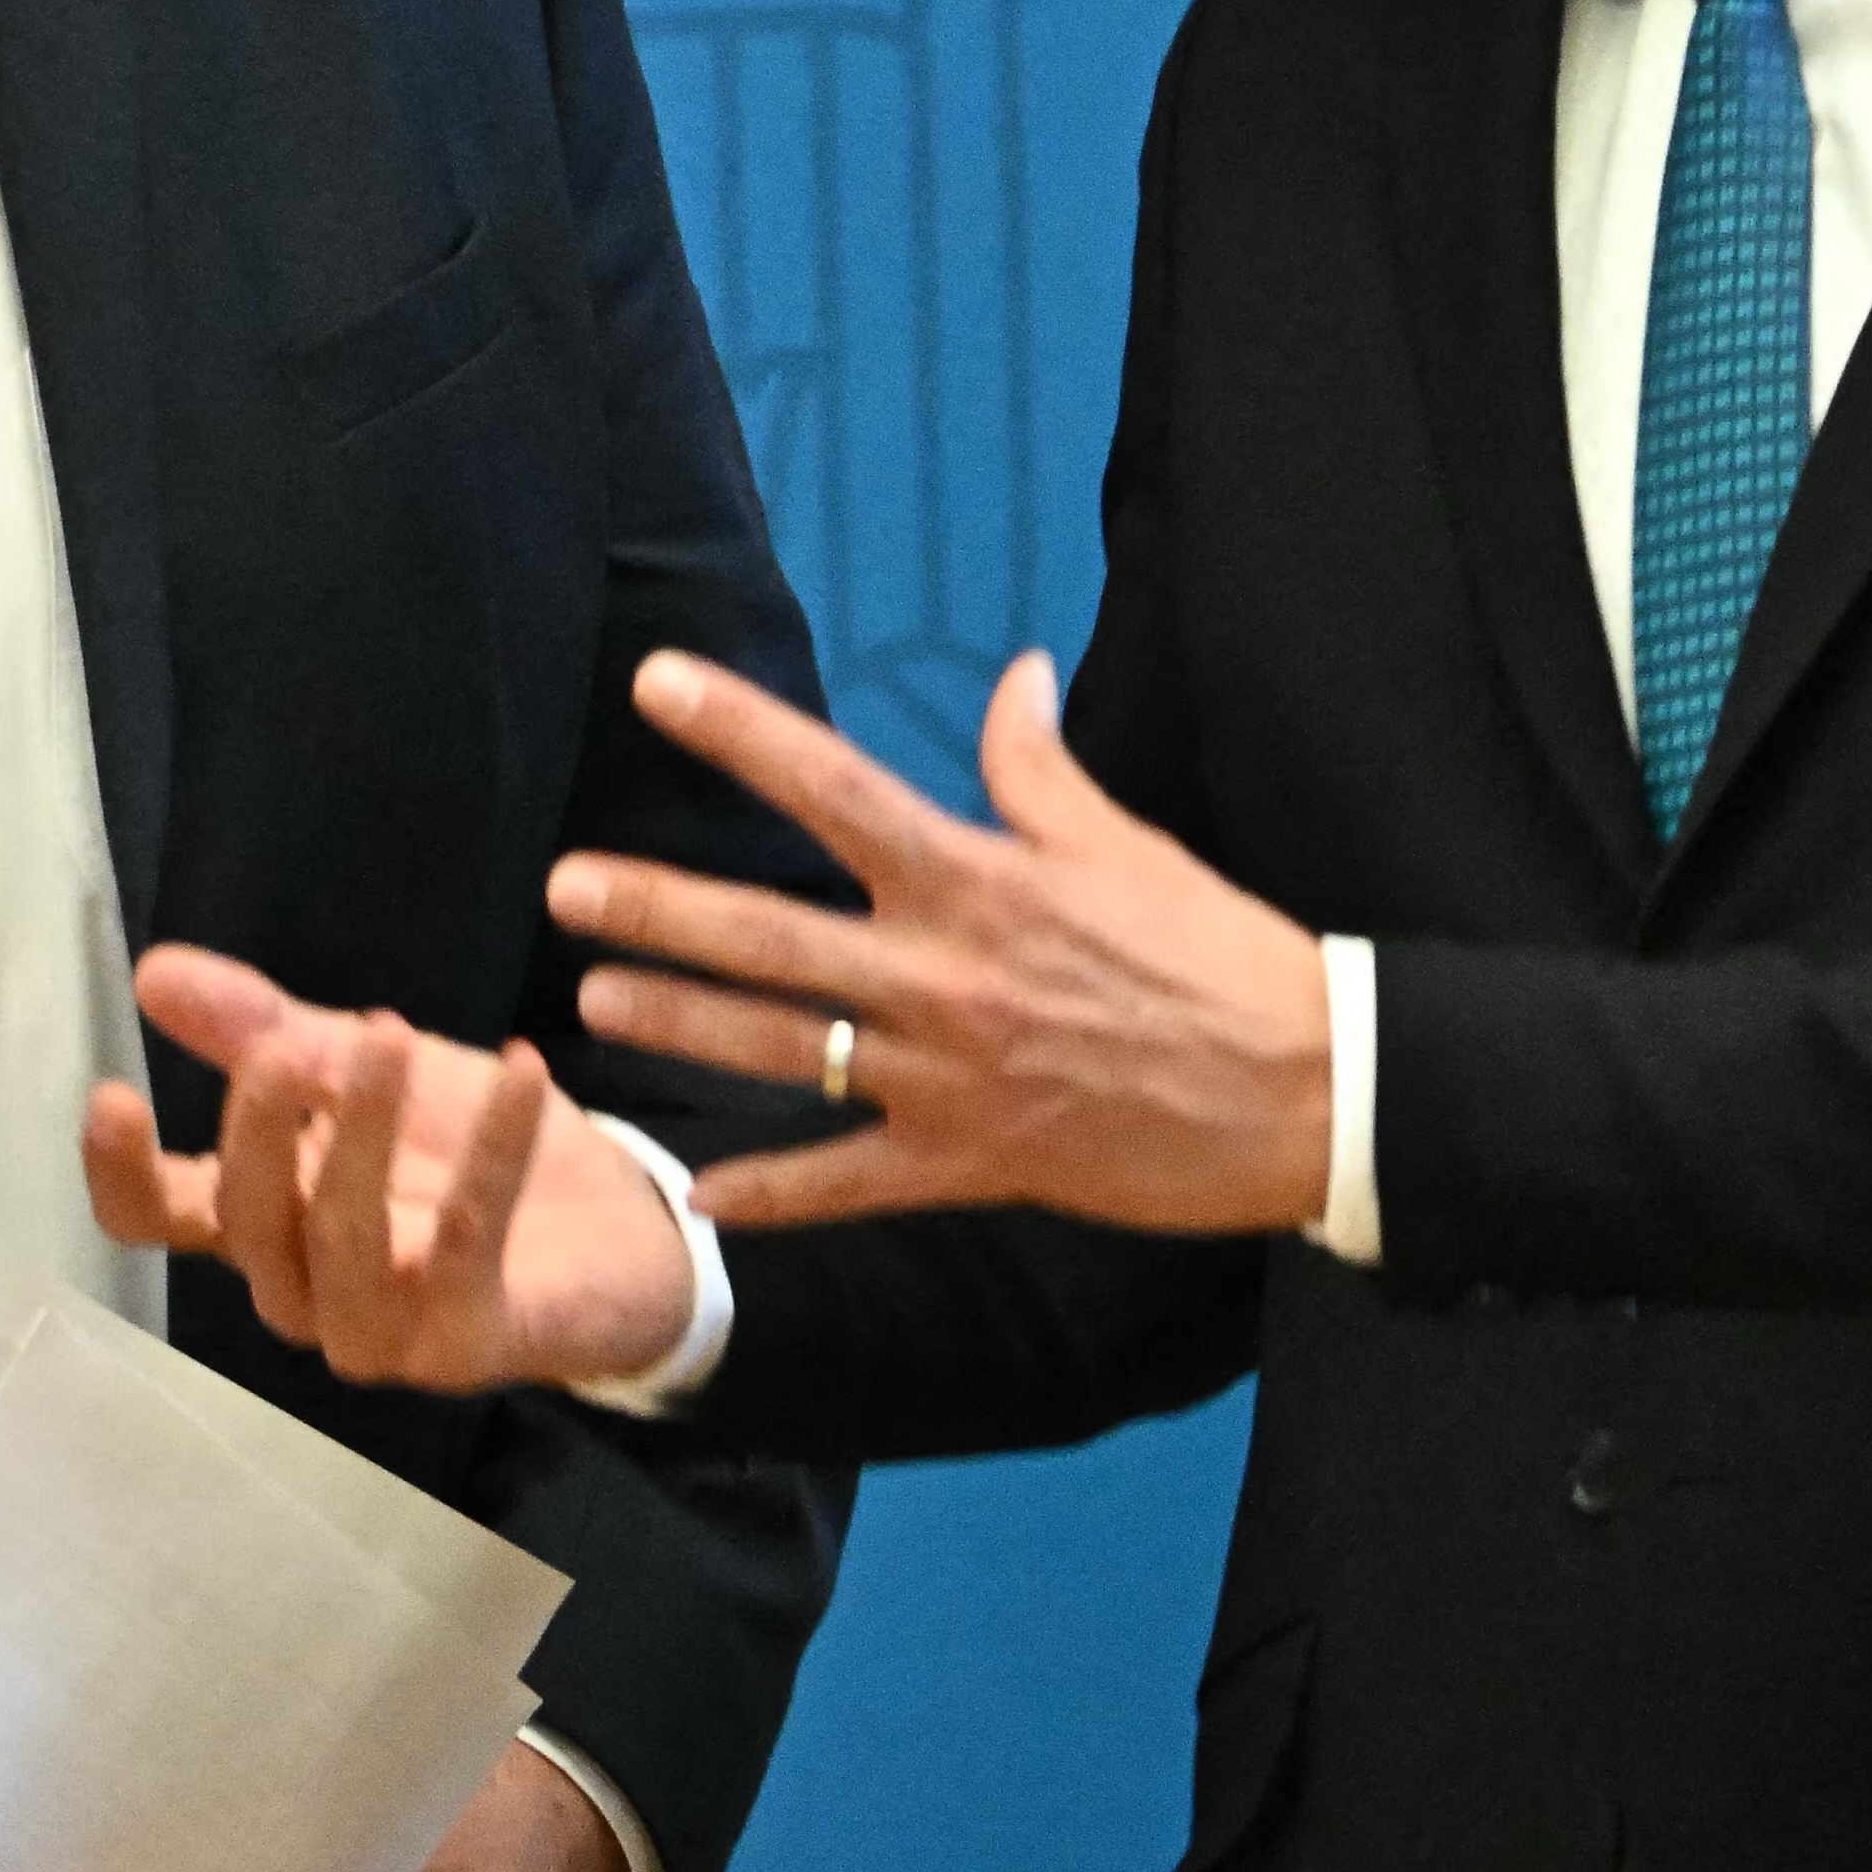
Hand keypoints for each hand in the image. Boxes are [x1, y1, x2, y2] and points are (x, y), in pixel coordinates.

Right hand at [76, 946, 693, 1389]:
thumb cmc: (459, 1150)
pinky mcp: (466, 1346)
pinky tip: (523, 1070)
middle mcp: (303, 1290)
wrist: (611, 1228)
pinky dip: (492, 1151)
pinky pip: (465, 1247)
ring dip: (359, 1136)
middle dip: (258, 1128)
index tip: (112, 1092)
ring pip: (339, 1243)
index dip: (121, 1172)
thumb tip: (153, 972)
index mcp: (259, 1223)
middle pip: (245, 1222)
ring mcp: (380, 1333)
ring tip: (390, 1036)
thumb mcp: (360, 1069)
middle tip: (287, 1044)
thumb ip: (262, 1029)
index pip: (156, 1220)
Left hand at [553, 649, 1335, 1242]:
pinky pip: (850, 1182)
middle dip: (659, 904)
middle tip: (566, 882)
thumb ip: (1041, 766)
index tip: (657, 683)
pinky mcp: (971, 1163)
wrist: (1306, 1092)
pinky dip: (773, 1196)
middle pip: (772, 931)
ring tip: (592, 1003)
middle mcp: (947, 974)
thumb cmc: (1220, 955)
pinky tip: (698, 1196)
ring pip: (785, 1051)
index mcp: (981, 880)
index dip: (740, 730)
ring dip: (682, 1024)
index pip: (835, 788)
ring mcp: (951, 1076)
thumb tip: (1012, 674)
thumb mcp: (1127, 843)